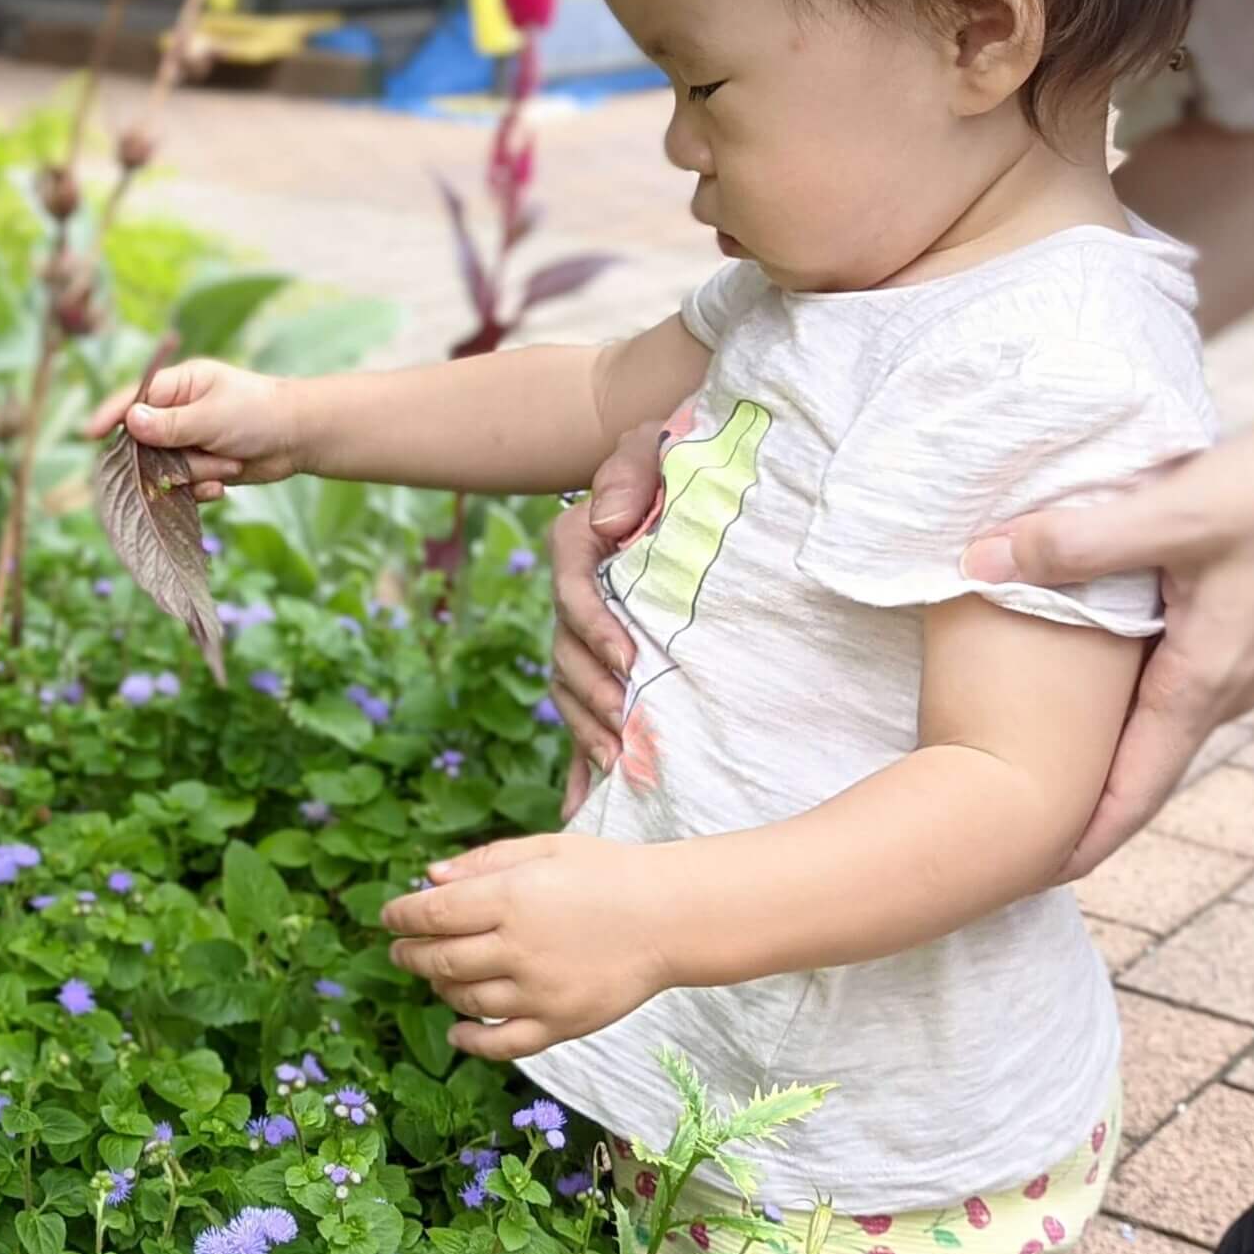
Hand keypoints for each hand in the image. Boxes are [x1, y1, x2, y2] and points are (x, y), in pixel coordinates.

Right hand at [81, 358, 298, 502]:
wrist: (298, 439)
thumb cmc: (259, 413)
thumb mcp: (213, 416)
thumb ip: (171, 424)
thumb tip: (130, 421)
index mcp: (178, 385)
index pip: (133, 399)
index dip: (111, 416)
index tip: (90, 434)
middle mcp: (177, 412)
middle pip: (144, 442)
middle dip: (168, 458)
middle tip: (195, 458)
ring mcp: (187, 440)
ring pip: (165, 468)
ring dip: (194, 472)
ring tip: (227, 464)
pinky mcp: (199, 466)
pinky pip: (182, 485)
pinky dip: (201, 487)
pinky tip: (222, 484)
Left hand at [380, 836, 674, 1059]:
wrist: (672, 917)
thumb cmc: (607, 873)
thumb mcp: (545, 848)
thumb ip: (484, 862)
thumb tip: (429, 879)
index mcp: (512, 897)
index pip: (434, 913)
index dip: (401, 916)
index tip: (389, 917)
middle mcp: (520, 947)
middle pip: (440, 959)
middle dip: (409, 954)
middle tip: (400, 950)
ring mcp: (540, 991)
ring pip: (465, 999)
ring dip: (439, 988)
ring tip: (437, 976)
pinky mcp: (561, 1024)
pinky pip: (503, 1044)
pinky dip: (471, 1041)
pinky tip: (457, 1031)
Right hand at [550, 421, 661, 816]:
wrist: (687, 482)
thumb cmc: (675, 463)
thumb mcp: (653, 448)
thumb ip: (630, 474)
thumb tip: (610, 521)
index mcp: (580, 546)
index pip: (573, 588)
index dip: (593, 626)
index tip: (629, 656)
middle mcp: (575, 595)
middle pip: (566, 651)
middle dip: (593, 692)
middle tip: (626, 723)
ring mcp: (586, 638)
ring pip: (569, 690)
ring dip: (588, 728)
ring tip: (617, 762)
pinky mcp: (606, 669)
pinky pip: (582, 720)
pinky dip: (578, 764)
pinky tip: (584, 804)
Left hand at [965, 413, 1253, 877]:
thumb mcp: (1172, 512)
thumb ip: (1077, 542)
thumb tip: (983, 561)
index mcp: (1203, 681)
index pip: (1136, 786)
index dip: (1087, 834)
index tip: (1038, 872)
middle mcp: (1225, 687)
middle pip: (1141, 768)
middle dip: (1083, 805)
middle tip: (1018, 833)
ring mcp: (1237, 663)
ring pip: (1156, 725)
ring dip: (1103, 752)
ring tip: (1039, 766)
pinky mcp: (1238, 632)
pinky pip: (1169, 684)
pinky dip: (1123, 703)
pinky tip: (1086, 685)